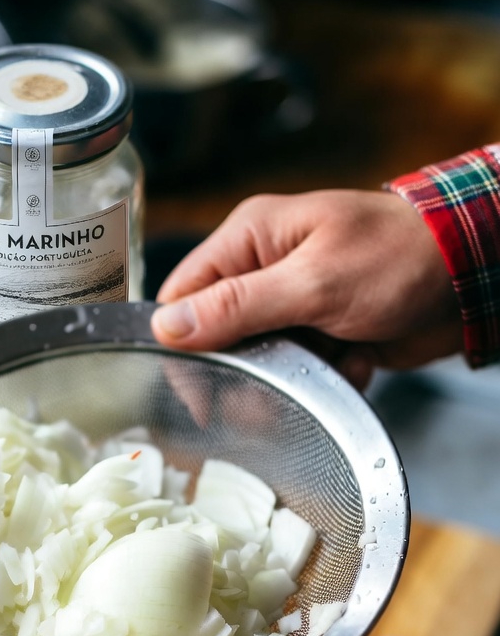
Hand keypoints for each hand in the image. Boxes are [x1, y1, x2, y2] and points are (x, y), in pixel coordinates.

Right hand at [152, 190, 461, 389]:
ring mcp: (296, 301)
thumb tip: (168, 326)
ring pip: (262, 360)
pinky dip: (326, 376)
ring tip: (324, 373)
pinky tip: (353, 363)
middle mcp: (266, 268)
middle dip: (245, 371)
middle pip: (220, 336)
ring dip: (291, 378)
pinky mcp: (324, 330)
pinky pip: (303, 368)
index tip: (196, 385)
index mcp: (251, 238)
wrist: (474, 271)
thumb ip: (239, 305)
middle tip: (266, 397)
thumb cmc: (399, 257)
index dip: (181, 341)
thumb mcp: (313, 282)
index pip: (184, 294)